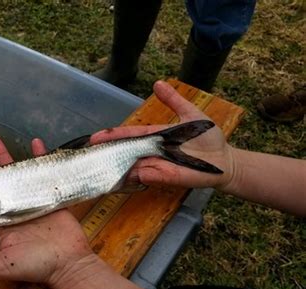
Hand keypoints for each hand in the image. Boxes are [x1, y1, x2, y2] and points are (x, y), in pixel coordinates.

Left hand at [0, 134, 93, 284]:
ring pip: (12, 172)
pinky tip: (35, 142)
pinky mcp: (48, 195)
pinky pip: (42, 171)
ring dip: (2, 154)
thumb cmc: (35, 266)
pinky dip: (40, 156)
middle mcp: (11, 209)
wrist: (68, 264)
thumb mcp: (1, 266)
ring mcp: (29, 200)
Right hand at [91, 80, 235, 188]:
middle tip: (91, 151)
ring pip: (132, 166)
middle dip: (108, 151)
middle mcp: (152, 152)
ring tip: (99, 163)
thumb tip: (157, 83)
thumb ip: (173, 100)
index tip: (96, 136)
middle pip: (126, 152)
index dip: (114, 134)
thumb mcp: (190, 113)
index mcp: (154, 136)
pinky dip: (137, 175)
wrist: (224, 159)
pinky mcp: (166, 177)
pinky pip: (148, 176)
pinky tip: (124, 173)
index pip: (130, 135)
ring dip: (117, 165)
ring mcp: (157, 166)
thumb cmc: (208, 137)